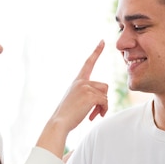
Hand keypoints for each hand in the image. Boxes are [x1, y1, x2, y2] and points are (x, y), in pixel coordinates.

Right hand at [36, 41, 108, 157]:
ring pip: (105, 94)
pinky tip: (94, 117)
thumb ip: (87, 94)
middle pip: (104, 86)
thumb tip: (103, 98)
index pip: (88, 63)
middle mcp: (81, 82)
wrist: (59, 122)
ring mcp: (85, 88)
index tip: (102, 41)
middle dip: (102, 99)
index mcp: (77, 81)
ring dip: (102, 106)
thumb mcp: (76, 100)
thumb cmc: (67, 115)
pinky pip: (105, 102)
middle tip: (95, 111)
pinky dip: (103, 110)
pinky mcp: (90, 95)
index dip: (96, 52)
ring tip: (93, 114)